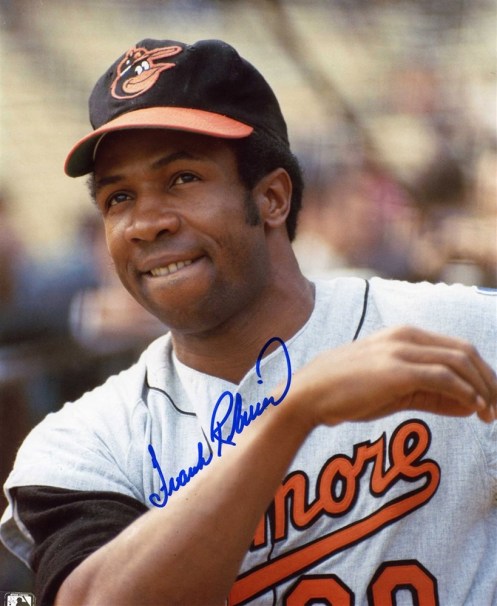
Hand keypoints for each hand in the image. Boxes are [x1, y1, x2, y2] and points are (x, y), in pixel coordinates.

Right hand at [289, 326, 496, 429]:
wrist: (310, 394)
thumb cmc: (347, 392)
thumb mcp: (393, 391)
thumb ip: (431, 394)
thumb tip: (470, 404)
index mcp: (404, 336)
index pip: (457, 348)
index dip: (482, 373)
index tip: (491, 398)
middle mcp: (406, 337)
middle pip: (465, 352)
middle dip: (489, 380)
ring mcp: (400, 351)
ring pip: (459, 362)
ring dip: (482, 389)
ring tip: (490, 414)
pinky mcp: (397, 370)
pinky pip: (443, 378)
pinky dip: (465, 393)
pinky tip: (473, 408)